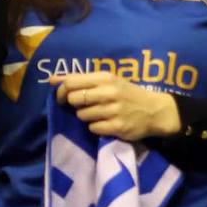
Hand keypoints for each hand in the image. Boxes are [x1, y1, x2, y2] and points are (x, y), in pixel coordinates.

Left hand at [52, 71, 180, 140]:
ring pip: (82, 115)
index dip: (61, 91)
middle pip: (74, 99)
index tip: (62, 97)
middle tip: (82, 106)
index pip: (71, 82)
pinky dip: (95, 127)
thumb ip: (80, 79)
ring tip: (97, 114)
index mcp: (104, 78)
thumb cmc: (126, 93)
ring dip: (85, 117)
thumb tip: (51, 79)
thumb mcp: (106, 80)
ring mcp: (114, 110)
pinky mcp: (118, 127)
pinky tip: (104, 123)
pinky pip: (93, 128)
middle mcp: (109, 92)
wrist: (155, 110)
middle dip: (73, 105)